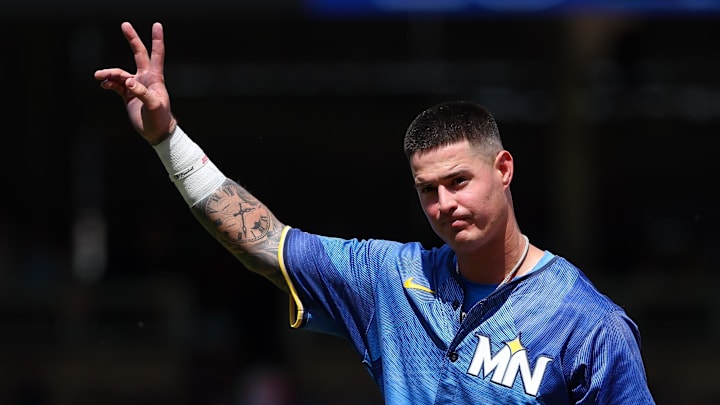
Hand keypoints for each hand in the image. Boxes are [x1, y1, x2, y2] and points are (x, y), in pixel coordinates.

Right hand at [94, 22, 175, 144]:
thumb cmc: (160, 118)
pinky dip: (109, 83)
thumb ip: (141, 93)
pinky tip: (103, 84)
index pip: (156, 55)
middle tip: (125, 25)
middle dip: (132, 39)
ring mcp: (136, 86)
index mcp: (155, 78)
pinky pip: (115, 84)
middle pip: (138, 54)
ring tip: (99, 76)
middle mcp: (145, 78)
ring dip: (109, 73)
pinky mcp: (128, 95)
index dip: (157, 40)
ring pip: (120, 73)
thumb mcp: (154, 105)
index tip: (157, 25)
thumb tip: (128, 82)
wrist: (156, 132)